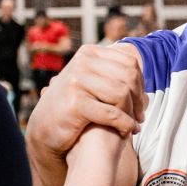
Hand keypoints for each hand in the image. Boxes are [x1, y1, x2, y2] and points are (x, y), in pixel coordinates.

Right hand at [26, 43, 144, 157]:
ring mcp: (77, 81)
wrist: (44, 127)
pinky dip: (125, 125)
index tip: (141, 102)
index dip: (141, 84)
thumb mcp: (89, 80)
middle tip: (141, 117)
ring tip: (135, 125)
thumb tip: (141, 65)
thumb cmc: (73, 105)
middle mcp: (82, 62)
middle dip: (139, 99)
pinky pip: (112, 114)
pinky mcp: (75, 103)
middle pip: (128, 77)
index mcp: (88, 53)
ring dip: (133, 114)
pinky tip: (127, 132)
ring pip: (122, 94)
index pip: (130, 63)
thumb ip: (110, 71)